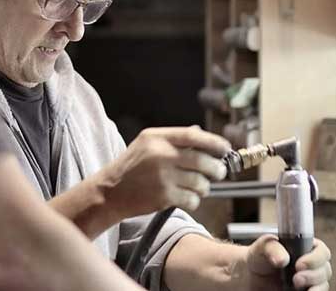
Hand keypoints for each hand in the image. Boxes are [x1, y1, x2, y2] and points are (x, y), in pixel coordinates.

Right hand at [98, 126, 230, 217]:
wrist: (110, 191)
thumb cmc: (131, 168)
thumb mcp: (146, 145)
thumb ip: (172, 140)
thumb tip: (204, 136)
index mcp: (156, 137)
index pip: (193, 136)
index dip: (214, 142)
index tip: (225, 148)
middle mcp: (160, 154)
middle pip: (202, 161)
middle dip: (216, 169)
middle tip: (218, 172)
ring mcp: (162, 176)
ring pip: (200, 182)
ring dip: (204, 187)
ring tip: (197, 187)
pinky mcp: (164, 196)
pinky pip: (192, 199)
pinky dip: (193, 200)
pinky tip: (185, 197)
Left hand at [245, 235, 331, 290]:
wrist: (253, 276)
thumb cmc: (260, 257)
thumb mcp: (262, 247)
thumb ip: (272, 248)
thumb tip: (283, 259)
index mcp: (306, 247)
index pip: (322, 251)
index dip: (315, 258)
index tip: (300, 265)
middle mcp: (312, 264)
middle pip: (325, 270)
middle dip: (313, 275)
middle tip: (296, 279)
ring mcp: (311, 280)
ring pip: (323, 285)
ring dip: (315, 288)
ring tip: (295, 286)